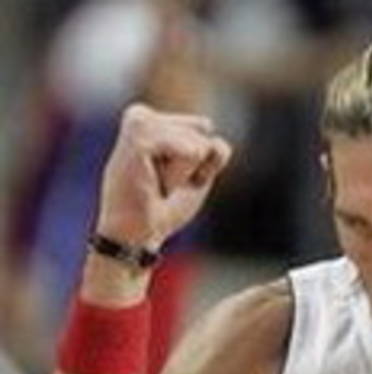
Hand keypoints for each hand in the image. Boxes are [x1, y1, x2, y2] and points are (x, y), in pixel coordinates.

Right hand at [96, 104, 231, 249]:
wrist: (136, 235)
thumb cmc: (163, 207)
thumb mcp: (198, 174)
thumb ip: (212, 149)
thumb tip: (208, 125)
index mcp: (151, 119)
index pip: (205, 128)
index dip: (201, 163)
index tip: (171, 178)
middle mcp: (141, 115)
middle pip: (204, 133)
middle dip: (194, 168)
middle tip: (162, 185)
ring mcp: (138, 124)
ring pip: (198, 145)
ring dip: (183, 175)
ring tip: (155, 185)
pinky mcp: (138, 140)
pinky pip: (190, 153)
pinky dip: (178, 178)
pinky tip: (153, 185)